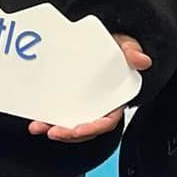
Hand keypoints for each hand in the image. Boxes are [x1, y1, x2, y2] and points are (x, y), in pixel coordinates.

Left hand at [28, 34, 150, 141]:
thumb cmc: (115, 49)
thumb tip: (142, 60)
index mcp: (115, 100)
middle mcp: (98, 107)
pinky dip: (47, 119)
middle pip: (85, 128)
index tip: (79, 129)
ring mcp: (82, 105)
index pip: (107, 121)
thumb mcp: (125, 46)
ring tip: (38, 127)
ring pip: (69, 124)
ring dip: (54, 129)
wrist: (102, 42)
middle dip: (69, 134)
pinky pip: (58, 114)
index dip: (94, 127)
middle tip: (53, 132)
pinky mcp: (68, 100)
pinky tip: (35, 120)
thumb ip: (132, 52)